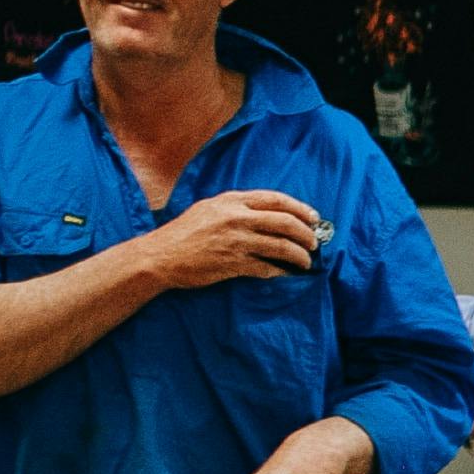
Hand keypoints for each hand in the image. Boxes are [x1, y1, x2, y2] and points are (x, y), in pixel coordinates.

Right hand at [128, 188, 330, 294]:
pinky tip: (286, 274)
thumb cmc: (183, 233)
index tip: (313, 218)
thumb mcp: (209, 209)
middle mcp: (236, 217)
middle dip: (306, 233)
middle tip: (314, 242)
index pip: (276, 199)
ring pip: (281, 246)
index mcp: (231, 200)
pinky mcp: (233, 263)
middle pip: (285, 222)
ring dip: (299, 255)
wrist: (160, 256)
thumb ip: (237, 207)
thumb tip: (267, 213)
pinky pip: (266, 268)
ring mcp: (236, 241)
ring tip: (306, 262)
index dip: (300, 208)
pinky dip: (280, 272)